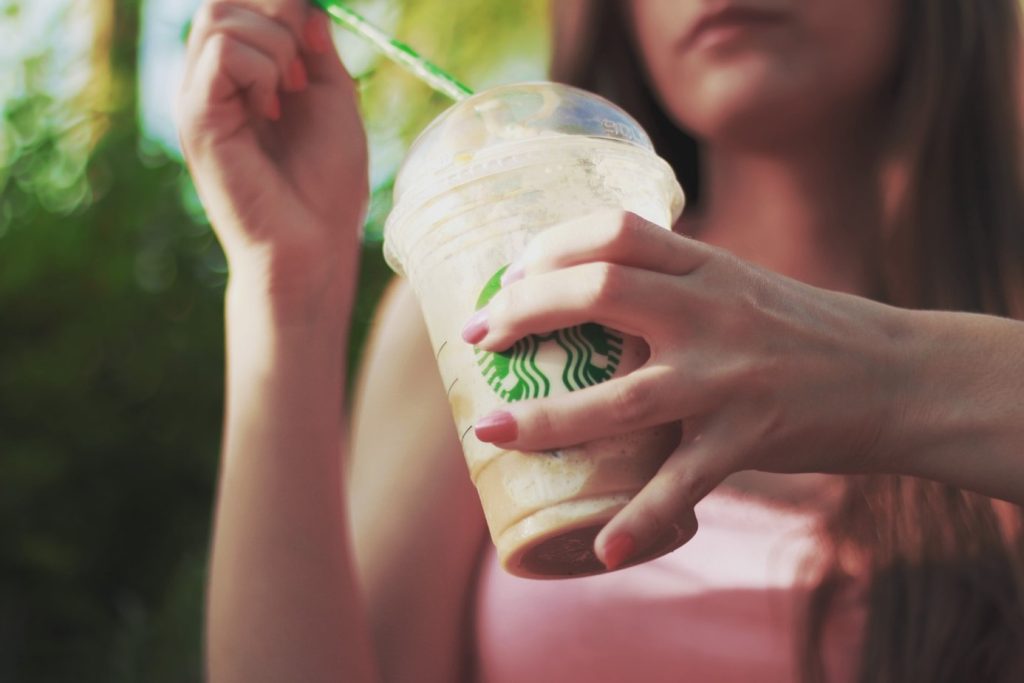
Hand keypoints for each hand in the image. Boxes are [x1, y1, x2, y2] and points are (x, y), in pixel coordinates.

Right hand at [177, 0, 367, 308]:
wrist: (313, 245)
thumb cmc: (327, 185)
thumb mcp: (333, 99)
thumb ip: (316, 48)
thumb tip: (306, 5)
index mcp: (241, 76)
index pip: (241, 4)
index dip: (281, 7)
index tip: (314, 46)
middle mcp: (211, 82)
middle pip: (223, 0)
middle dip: (278, 14)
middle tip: (305, 72)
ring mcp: (199, 98)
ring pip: (220, 15)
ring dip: (275, 45)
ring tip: (292, 95)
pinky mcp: (197, 118)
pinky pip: (224, 52)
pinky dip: (262, 69)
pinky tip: (274, 110)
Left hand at [467, 210, 908, 566]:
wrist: (894, 373)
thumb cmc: (800, 328)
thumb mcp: (737, 283)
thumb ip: (672, 283)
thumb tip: (586, 295)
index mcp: (708, 265)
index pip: (616, 231)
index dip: (550, 247)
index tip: (509, 274)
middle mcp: (714, 311)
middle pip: (602, 293)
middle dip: (527, 312)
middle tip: (481, 341)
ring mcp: (731, 376)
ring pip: (625, 397)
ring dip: (549, 418)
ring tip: (492, 432)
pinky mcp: (751, 435)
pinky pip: (686, 484)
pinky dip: (643, 520)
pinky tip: (604, 548)